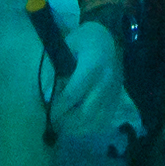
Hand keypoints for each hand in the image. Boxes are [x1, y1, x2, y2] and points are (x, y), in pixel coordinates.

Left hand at [40, 8, 133, 161]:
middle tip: (54, 123)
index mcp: (93, 66)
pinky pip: (105, 120)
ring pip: (96, 120)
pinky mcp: (117, 98)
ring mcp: (114, 92)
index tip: (48, 114)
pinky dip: (91, 127)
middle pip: (86, 112)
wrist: (107, 38)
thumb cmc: (82, 41)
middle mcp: (106, 82)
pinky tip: (78, 125)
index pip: (73, 94)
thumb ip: (55, 69)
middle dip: (67, 121)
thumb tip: (47, 95)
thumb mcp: (65, 46)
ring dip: (79, 128)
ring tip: (64, 126)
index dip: (59, 107)